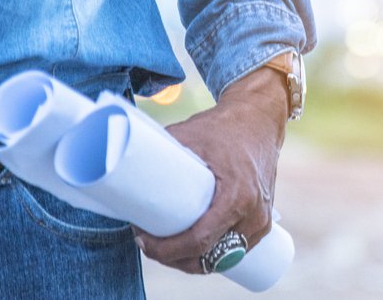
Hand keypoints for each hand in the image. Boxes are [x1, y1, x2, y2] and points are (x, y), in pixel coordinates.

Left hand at [133, 67, 289, 273]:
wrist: (259, 122)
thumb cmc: (224, 128)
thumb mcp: (189, 135)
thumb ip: (158, 150)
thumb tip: (120, 164)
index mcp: (237, 196)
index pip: (199, 240)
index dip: (166, 249)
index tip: (143, 240)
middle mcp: (253, 214)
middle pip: (208, 257)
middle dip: (174, 257)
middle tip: (148, 242)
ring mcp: (261, 222)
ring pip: (222, 259)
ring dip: (192, 259)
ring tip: (166, 244)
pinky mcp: (262, 223)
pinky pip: (235, 250)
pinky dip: (212, 254)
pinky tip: (191, 250)